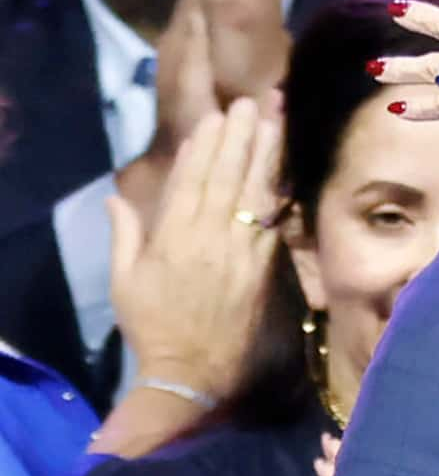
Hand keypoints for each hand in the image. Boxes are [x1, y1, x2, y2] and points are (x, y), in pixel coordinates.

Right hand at [108, 98, 282, 402]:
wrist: (192, 372)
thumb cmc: (153, 327)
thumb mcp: (125, 281)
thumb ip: (126, 235)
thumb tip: (118, 197)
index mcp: (173, 239)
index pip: (192, 181)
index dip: (205, 147)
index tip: (214, 118)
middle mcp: (210, 240)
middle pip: (227, 179)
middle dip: (239, 139)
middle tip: (251, 104)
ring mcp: (241, 253)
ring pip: (254, 195)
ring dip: (265, 156)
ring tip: (274, 123)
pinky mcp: (263, 269)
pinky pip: (271, 223)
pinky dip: (276, 193)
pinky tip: (283, 170)